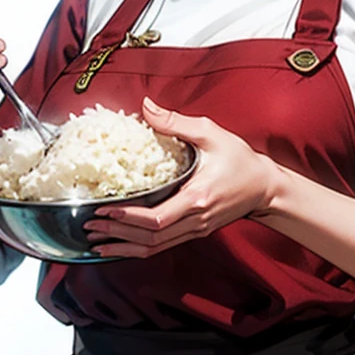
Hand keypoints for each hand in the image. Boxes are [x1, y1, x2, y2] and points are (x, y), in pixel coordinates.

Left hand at [83, 98, 275, 257]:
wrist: (266, 187)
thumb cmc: (241, 160)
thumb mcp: (210, 133)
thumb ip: (175, 122)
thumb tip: (146, 106)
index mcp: (197, 197)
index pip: (156, 218)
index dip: (127, 218)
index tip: (104, 212)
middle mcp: (195, 219)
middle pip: (150, 238)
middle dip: (116, 235)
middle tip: (89, 226)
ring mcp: (195, 229)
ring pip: (155, 247)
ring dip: (124, 247)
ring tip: (96, 242)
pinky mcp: (195, 232)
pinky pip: (162, 245)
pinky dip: (138, 248)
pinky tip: (120, 246)